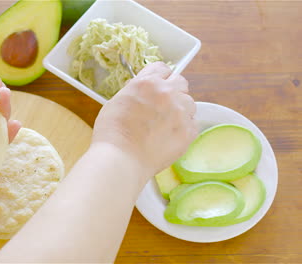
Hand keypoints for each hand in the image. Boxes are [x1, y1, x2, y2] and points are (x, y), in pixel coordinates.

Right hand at [92, 62, 197, 181]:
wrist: (122, 159)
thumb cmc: (112, 133)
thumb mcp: (116, 101)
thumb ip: (135, 91)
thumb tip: (143, 92)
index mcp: (147, 83)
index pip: (162, 68)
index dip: (158, 77)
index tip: (156, 85)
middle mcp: (167, 93)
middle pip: (180, 82)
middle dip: (172, 90)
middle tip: (162, 104)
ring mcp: (181, 112)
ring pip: (189, 102)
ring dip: (180, 109)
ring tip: (165, 124)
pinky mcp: (189, 131)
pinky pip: (192, 123)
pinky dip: (183, 127)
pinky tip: (168, 136)